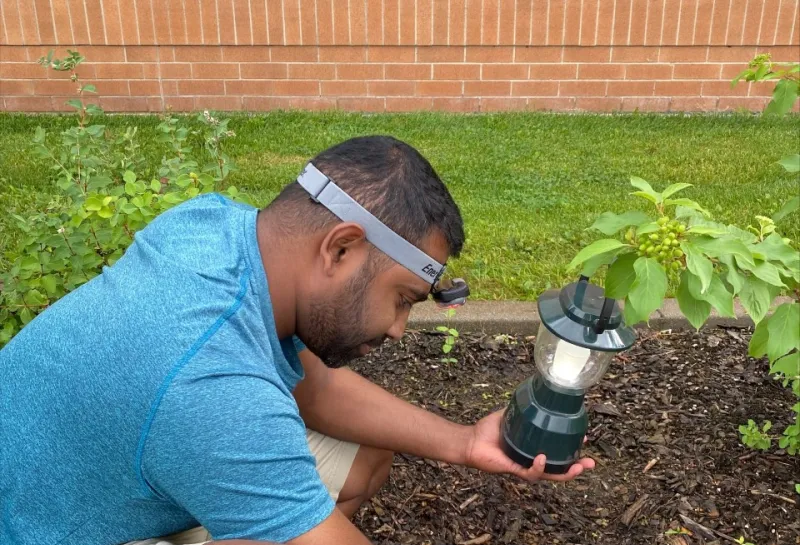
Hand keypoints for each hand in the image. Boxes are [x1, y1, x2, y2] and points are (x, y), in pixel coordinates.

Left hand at [463, 409, 594, 482]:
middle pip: (559, 468)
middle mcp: (530, 460)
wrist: (470, 440)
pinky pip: (530, 473)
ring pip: (549, 475)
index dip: (572, 449)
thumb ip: (522, 408)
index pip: (556, 452)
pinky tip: (543, 459)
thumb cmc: (487, 430)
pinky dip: (538, 467)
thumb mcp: (509, 415)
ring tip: (578, 467)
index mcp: (532, 448)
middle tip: (591, 463)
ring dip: (565, 473)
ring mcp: (523, 467)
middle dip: (577, 467)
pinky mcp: (513, 470)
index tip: (584, 439)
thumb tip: (535, 393)